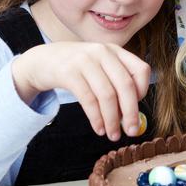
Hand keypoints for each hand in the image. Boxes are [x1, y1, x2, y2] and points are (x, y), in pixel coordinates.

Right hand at [11, 41, 150, 141]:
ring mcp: (85, 60)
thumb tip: (131, 116)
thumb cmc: (77, 68)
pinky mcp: (68, 72)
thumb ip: (115, 84)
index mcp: (115, 51)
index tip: (137, 108)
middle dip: (131, 112)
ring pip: (107, 95)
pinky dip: (96, 118)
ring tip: (113, 134)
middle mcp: (102, 52)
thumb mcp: (100, 67)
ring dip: (112, 120)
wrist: (43, 60)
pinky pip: (88, 99)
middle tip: (132, 131)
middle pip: (125, 85)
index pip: (141, 70)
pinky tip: (99, 128)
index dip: (143, 92)